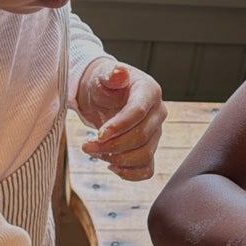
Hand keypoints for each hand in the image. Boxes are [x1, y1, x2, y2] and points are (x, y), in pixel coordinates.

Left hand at [76, 57, 165, 181]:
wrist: (105, 98)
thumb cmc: (105, 86)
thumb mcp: (103, 76)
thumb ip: (111, 75)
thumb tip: (118, 71)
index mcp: (149, 91)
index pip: (137, 112)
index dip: (118, 126)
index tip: (98, 134)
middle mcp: (158, 113)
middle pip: (141, 137)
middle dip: (112, 145)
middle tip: (87, 145)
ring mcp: (156, 133)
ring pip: (144, 155)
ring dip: (117, 159)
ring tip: (94, 152)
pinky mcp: (149, 149)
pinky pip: (147, 169)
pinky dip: (130, 173)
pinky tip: (111, 166)